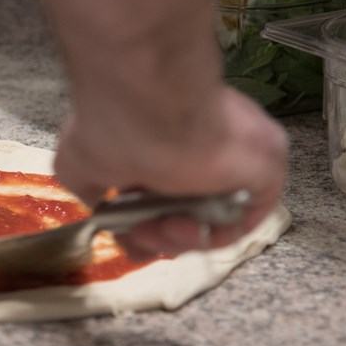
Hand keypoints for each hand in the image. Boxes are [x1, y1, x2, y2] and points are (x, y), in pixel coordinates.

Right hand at [54, 84, 287, 257]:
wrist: (147, 106)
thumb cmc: (113, 124)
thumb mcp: (79, 162)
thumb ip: (91, 187)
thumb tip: (97, 206)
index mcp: (165, 140)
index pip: (163, 193)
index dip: (142, 226)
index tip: (125, 235)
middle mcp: (201, 146)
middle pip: (187, 212)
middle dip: (158, 236)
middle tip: (138, 235)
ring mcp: (235, 156)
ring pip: (214, 219)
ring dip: (179, 238)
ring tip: (155, 229)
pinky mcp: (265, 167)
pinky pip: (245, 216)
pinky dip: (214, 233)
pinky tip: (185, 228)